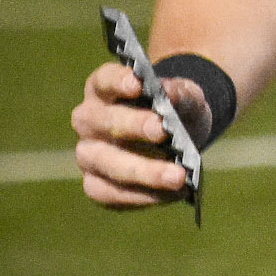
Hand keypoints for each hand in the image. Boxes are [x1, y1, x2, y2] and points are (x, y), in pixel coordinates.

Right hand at [71, 63, 211, 209]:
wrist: (177, 137)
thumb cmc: (175, 110)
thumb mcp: (187, 96)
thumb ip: (181, 93)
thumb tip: (170, 94)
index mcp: (104, 87)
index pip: (105, 80)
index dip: (119, 81)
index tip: (138, 83)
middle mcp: (89, 120)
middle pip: (102, 121)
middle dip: (133, 126)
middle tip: (163, 131)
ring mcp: (88, 153)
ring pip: (105, 162)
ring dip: (142, 171)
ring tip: (178, 176)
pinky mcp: (95, 184)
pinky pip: (110, 194)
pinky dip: (142, 195)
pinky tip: (172, 193)